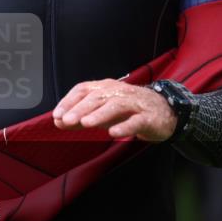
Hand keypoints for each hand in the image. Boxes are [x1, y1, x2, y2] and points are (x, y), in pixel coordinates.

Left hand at [52, 78, 177, 140]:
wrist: (164, 111)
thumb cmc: (129, 110)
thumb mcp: (102, 113)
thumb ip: (80, 116)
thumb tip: (58, 121)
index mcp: (105, 88)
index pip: (84, 89)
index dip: (69, 100)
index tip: (57, 114)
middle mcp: (118, 92)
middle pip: (97, 97)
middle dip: (80, 108)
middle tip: (67, 120)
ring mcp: (134, 104)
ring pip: (115, 106)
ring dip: (99, 114)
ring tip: (86, 123)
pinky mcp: (148, 117)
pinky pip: (136, 121)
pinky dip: (124, 126)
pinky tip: (113, 133)